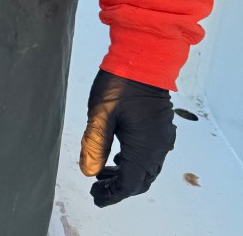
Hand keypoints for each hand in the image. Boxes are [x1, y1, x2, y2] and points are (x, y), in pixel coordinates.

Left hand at [79, 69, 175, 206]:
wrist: (144, 55)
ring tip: (103, 171)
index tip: (95, 196)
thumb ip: (94, 144)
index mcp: (144, 148)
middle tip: (97, 187)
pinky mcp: (160, 124)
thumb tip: (89, 172)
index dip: (112, 194)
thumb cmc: (121, 82)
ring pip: (146, 167)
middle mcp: (158, 146)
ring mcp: (162, 135)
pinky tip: (118, 154)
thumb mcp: (100, 113)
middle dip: (118, 187)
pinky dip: (134, 161)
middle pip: (140, 180)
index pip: (129, 184)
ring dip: (126, 174)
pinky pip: (151, 153)